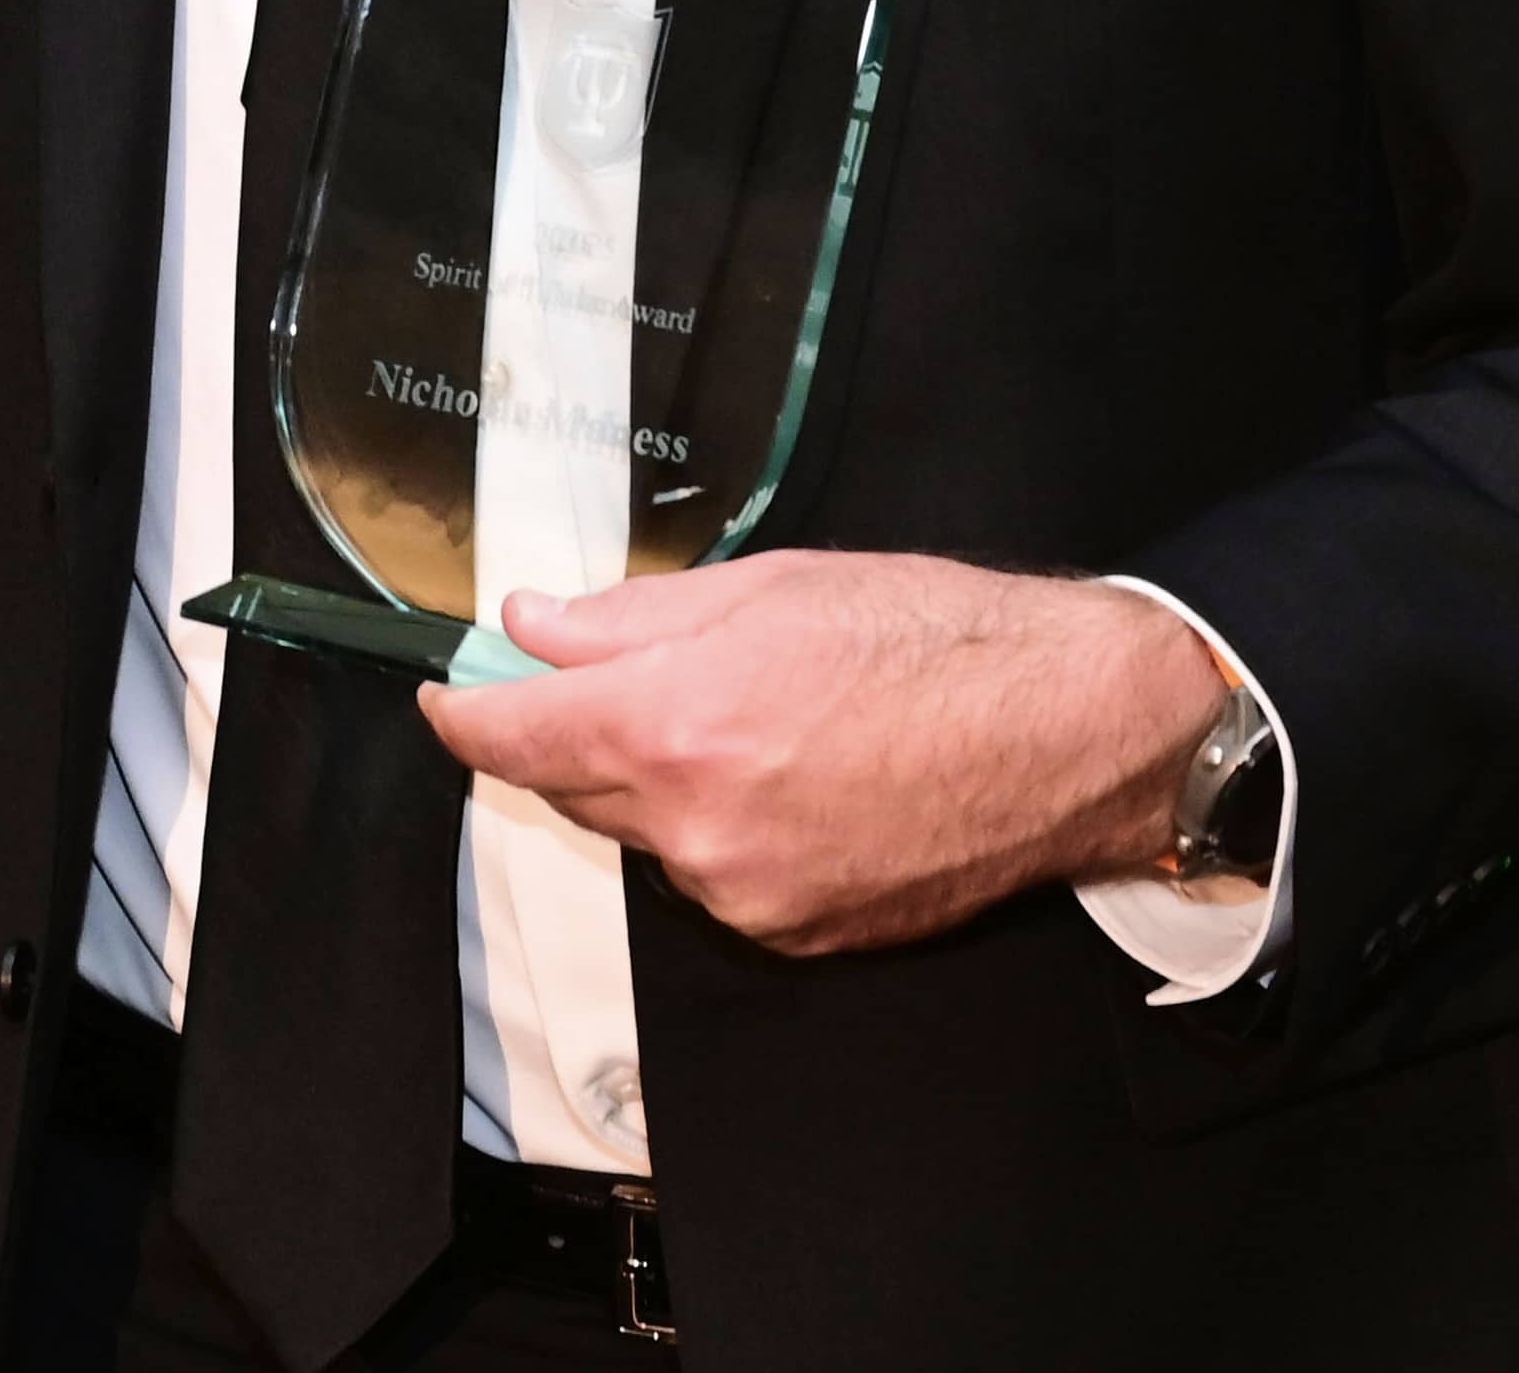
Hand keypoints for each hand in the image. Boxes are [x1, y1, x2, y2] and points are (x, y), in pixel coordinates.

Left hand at [413, 552, 1223, 954]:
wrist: (1070, 730)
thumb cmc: (933, 636)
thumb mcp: (763, 586)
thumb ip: (625, 618)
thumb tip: (531, 625)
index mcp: (672, 726)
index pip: (510, 737)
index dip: (464, 711)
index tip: (449, 692)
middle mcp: (697, 828)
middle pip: (568, 788)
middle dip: (564, 735)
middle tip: (586, 680)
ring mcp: (749, 894)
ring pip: (645, 835)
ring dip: (652, 783)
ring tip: (738, 719)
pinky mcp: (800, 933)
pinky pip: (716, 877)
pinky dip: (719, 829)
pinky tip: (786, 776)